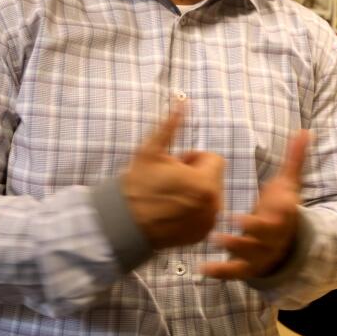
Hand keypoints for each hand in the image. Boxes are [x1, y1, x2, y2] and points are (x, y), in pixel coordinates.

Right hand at [120, 103, 224, 249]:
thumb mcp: (152, 151)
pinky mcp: (201, 235)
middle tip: (170, 181)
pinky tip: (172, 211)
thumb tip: (183, 100)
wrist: (123, 223)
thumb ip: (171, 125)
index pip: (213, 159)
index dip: (193, 159)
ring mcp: (208, 222)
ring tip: (170, 196)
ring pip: (210, 195)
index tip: (174, 166)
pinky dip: (194, 210)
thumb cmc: (137, 185)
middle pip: (213, 177)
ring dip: (195, 192)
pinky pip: (206, 214)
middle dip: (195, 175)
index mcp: (206, 183)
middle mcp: (213, 205)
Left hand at [203, 130, 308, 279]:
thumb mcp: (289, 182)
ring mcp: (263, 253)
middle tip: (221, 231)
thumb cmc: (281, 205)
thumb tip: (304, 130)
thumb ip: (294, 158)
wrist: (288, 240)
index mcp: (284, 216)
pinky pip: (236, 272)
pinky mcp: (250, 267)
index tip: (244, 215)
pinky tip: (203, 269)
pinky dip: (221, 272)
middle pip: (263, 238)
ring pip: (250, 255)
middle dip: (245, 235)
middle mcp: (275, 237)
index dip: (267, 216)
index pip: (280, 216)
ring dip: (233, 250)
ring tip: (213, 240)